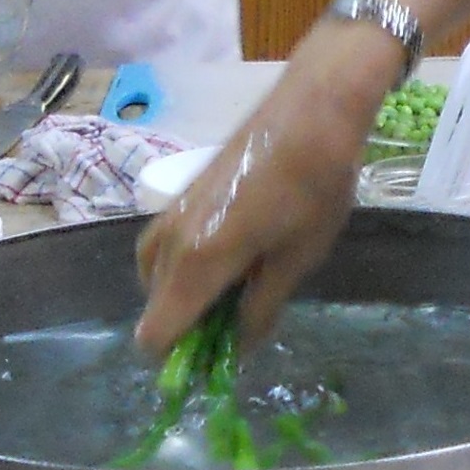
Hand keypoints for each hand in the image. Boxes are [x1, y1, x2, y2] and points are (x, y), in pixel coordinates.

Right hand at [134, 21, 402, 354]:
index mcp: (198, 261)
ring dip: (183, 295)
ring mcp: (171, 212)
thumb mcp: (298, 257)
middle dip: (185, 328)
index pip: (155, 333)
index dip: (178, 358)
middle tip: (237, 326)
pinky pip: (165, 247)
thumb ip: (261, 308)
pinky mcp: (181, 194)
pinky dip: (183, 267)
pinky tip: (228, 260)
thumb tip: (237, 349)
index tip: (213, 363)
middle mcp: (170, 239)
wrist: (313, 106)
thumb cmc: (315, 184)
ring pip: (156, 275)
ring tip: (235, 293)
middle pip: (154, 307)